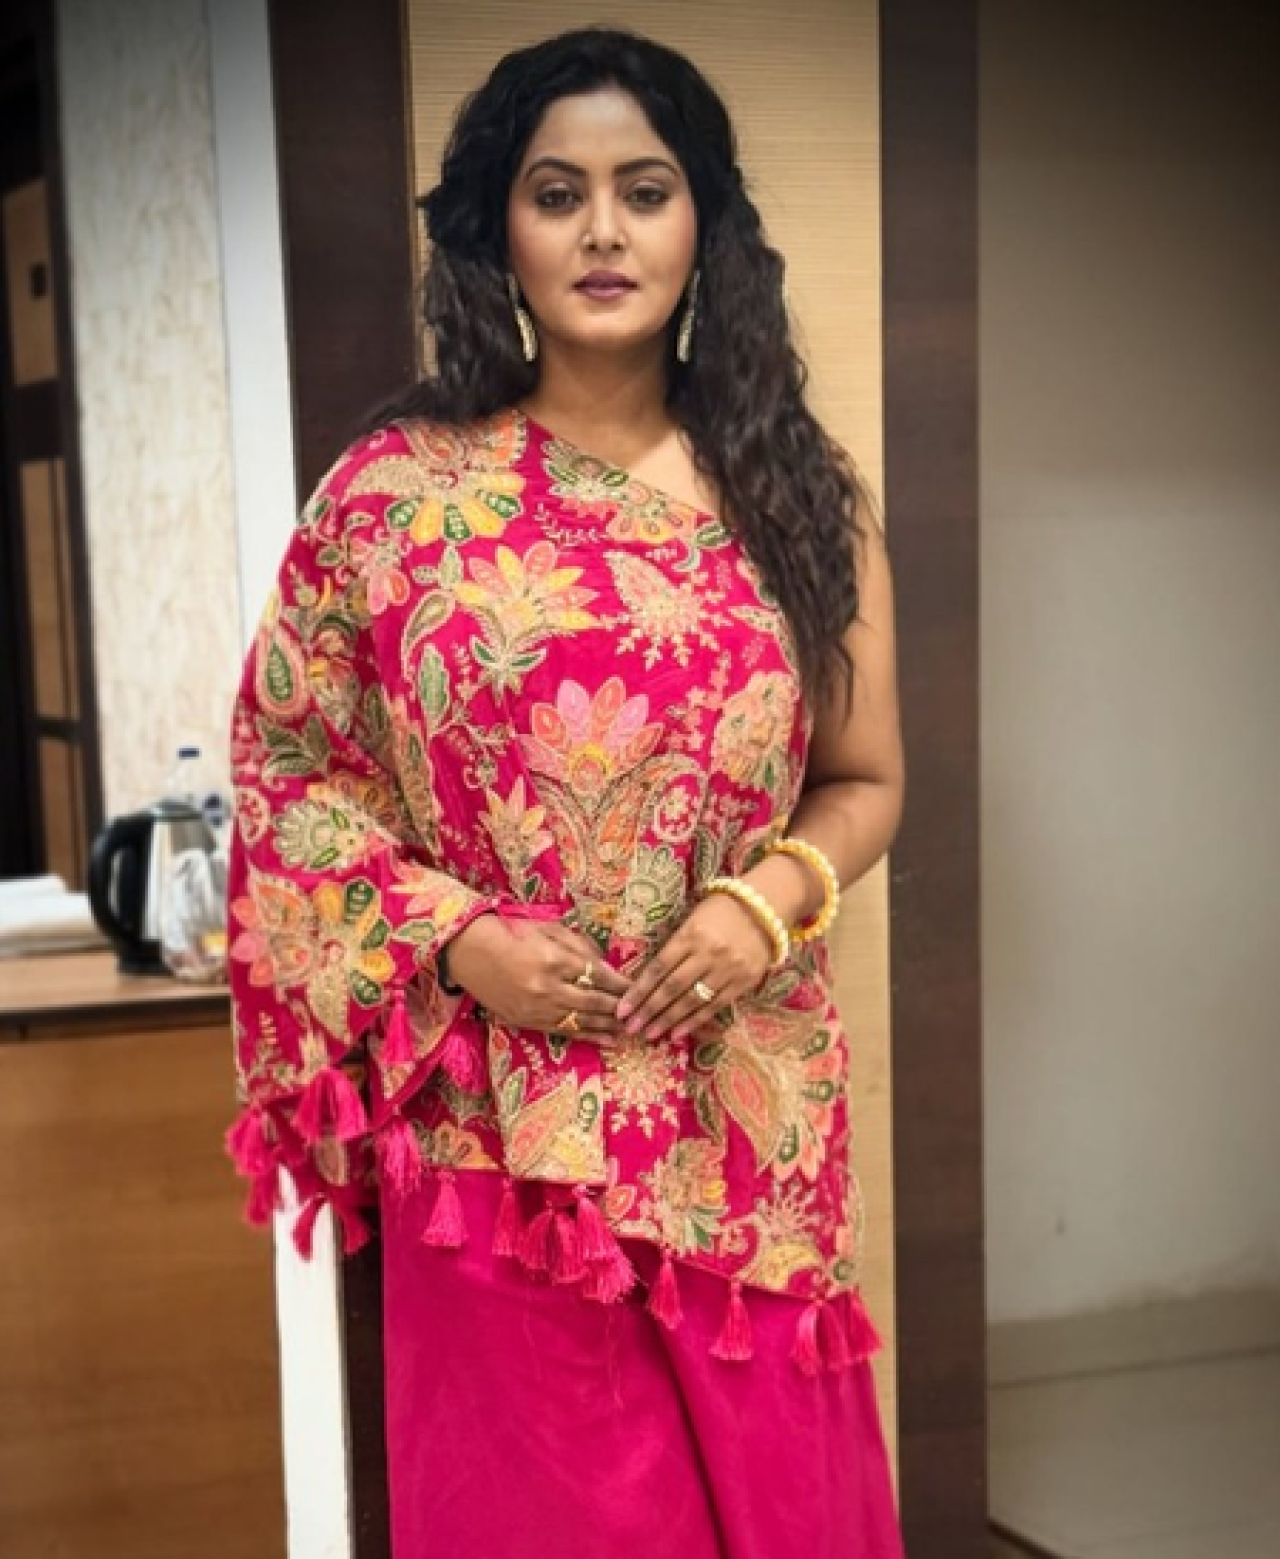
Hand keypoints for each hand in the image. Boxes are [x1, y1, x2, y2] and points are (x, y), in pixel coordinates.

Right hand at [445, 913, 629, 1042]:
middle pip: (594, 1001)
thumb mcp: (549, 929)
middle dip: (620, 1007)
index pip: (597, 975)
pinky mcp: (527, 1022)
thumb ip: (579, 946)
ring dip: (609, 1025)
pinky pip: (564, 1032)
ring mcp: (537, 1008)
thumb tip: (607, 966)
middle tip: (642, 1012)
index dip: (621, 984)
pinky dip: (589, 1037)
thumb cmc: (513, 934)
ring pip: (582, 1020)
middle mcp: (547, 987)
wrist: (471, 952)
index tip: (639, 988)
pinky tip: (608, 1040)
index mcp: (554, 959)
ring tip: (632, 1029)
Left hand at [616, 892, 774, 1041]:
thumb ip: (675, 945)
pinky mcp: (743, 982)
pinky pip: (714, 1005)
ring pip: (692, 1000)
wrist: (765, 908)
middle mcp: (708, 953)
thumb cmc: (721, 910)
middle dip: (649, 1010)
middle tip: (630, 1027)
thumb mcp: (693, 918)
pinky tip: (677, 1032)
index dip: (639, 990)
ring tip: (650, 1033)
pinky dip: (694, 1021)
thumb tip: (649, 976)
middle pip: (672, 987)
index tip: (623, 1008)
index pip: (659, 967)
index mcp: (691, 934)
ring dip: (668, 1020)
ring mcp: (728, 969)